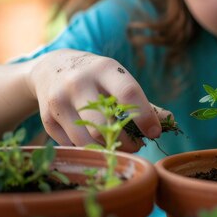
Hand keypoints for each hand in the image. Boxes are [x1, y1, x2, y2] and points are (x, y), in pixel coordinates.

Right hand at [27, 49, 171, 151]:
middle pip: (105, 124)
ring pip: (86, 139)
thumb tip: (170, 121)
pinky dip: (87, 148)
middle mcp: (78, 82)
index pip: (128, 94)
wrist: (51, 67)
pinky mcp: (46, 117)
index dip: (144, 117)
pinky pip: (71, 144)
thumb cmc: (96, 77)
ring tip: (119, 146)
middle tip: (137, 145)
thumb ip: (144, 101)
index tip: (155, 133)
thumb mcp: (118, 79)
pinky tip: (94, 141)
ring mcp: (58, 100)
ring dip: (107, 149)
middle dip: (126, 142)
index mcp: (104, 68)